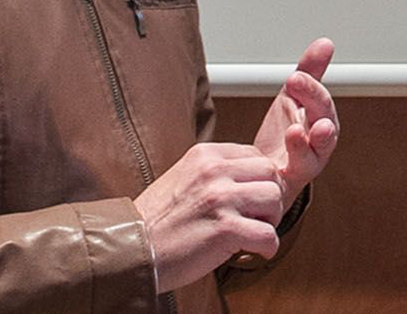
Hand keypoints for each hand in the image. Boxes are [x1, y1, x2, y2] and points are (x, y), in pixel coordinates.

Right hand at [136, 141, 286, 290]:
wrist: (131, 250)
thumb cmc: (157, 221)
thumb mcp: (184, 178)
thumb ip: (215, 172)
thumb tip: (251, 177)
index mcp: (205, 155)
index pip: (256, 156)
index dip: (261, 180)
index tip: (253, 200)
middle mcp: (214, 171)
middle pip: (271, 174)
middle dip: (270, 198)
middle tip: (257, 218)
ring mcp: (220, 198)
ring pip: (275, 199)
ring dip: (270, 221)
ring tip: (252, 234)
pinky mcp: (225, 229)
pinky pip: (268, 235)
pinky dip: (268, 247)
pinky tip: (255, 252)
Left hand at [253, 37, 339, 204]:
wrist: (262, 174)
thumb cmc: (282, 137)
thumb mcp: (292, 99)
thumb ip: (310, 73)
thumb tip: (326, 42)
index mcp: (319, 120)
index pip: (322, 103)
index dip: (311, 89)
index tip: (294, 77)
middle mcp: (318, 143)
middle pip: (325, 124)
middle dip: (314, 104)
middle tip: (295, 83)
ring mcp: (307, 164)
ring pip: (317, 154)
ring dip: (311, 141)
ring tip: (297, 129)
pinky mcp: (290, 182)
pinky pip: (297, 174)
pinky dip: (293, 161)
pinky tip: (284, 147)